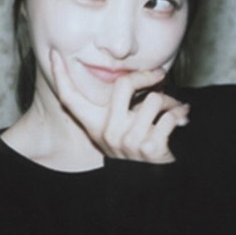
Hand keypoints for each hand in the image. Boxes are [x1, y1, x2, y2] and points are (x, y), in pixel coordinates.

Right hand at [48, 49, 189, 162]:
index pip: (71, 99)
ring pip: (154, 100)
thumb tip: (136, 76)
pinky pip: (169, 116)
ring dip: (171, 102)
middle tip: (159, 76)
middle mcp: (109, 132)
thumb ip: (118, 108)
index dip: (60, 76)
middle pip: (123, 84)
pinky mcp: (150, 147)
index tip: (53, 54)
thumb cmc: (137, 147)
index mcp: (95, 126)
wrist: (151, 180)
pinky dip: (180, 115)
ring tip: (174, 108)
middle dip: (146, 76)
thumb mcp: (118, 129)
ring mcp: (129, 140)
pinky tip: (181, 119)